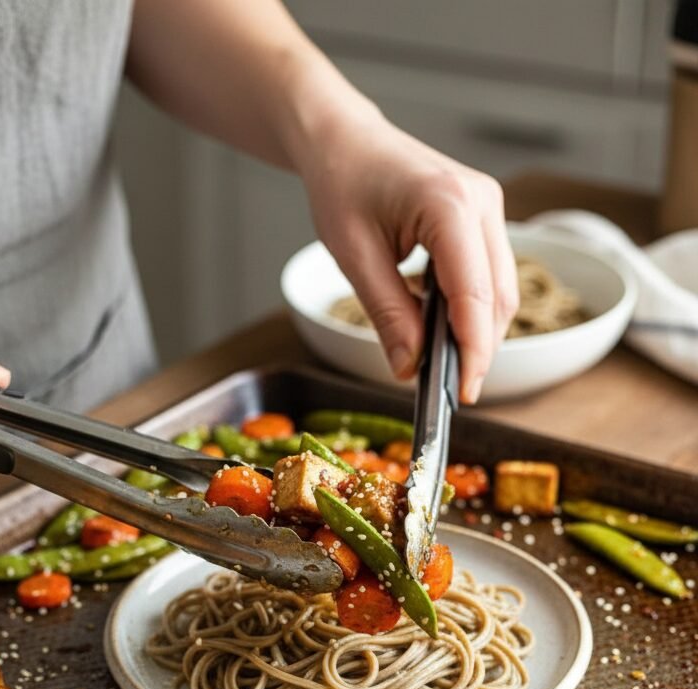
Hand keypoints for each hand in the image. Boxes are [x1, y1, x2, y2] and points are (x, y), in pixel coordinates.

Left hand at [297, 109, 517, 402]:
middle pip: (498, 297)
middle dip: (479, 348)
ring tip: (443, 365)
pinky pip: (490, 275)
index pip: (474, 293)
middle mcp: (480, 201)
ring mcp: (488, 206)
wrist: (345, 140)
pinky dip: (472, 309)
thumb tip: (410, 368)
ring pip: (500, 290)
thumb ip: (387, 314)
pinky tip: (444, 330)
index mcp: (448, 204)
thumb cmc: (343, 184)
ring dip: (478, 331)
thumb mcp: (354, 256)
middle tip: (450, 390)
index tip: (464, 392)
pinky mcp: (483, 217)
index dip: (473, 350)